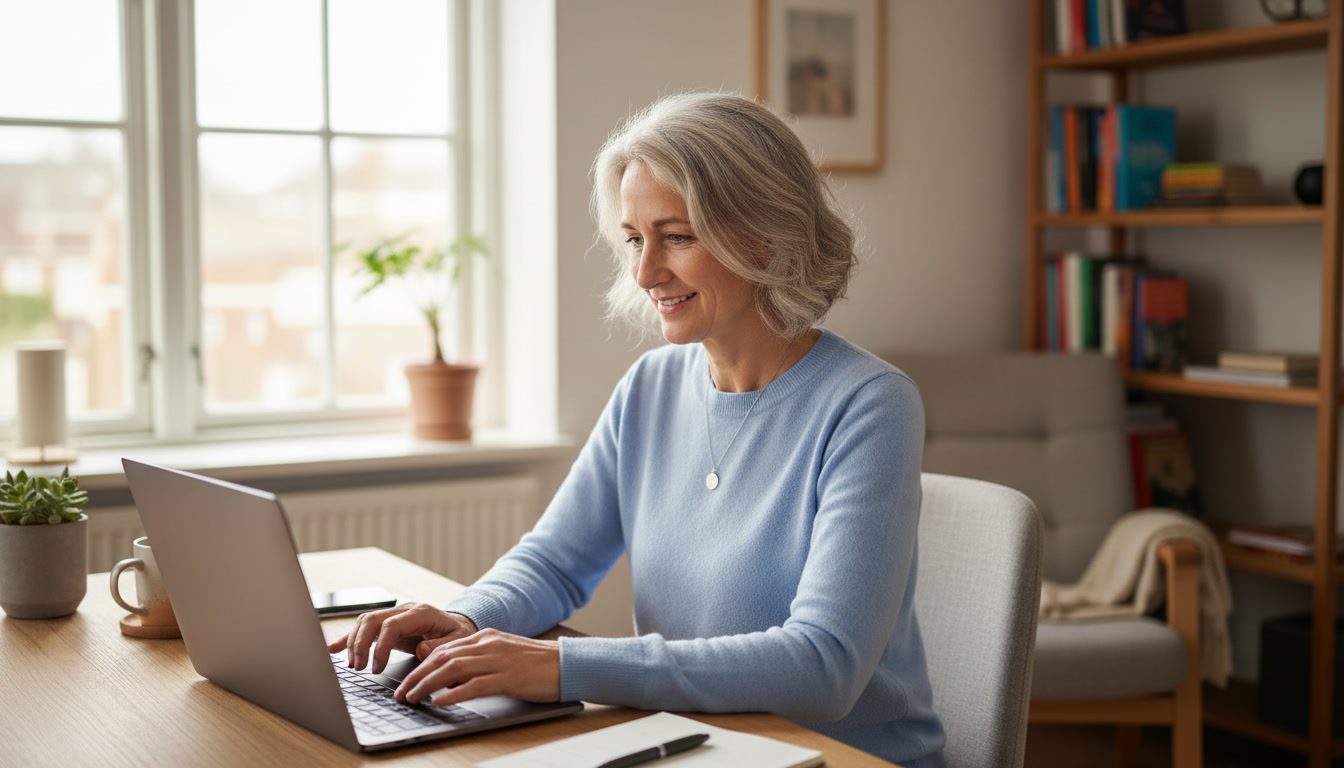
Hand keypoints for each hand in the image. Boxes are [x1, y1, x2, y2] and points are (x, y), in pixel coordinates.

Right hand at [326, 602, 477, 675]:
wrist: (457, 626)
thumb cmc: (457, 635)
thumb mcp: (458, 642)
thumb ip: (440, 646)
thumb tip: (421, 649)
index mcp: (421, 612)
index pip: (392, 624)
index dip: (380, 646)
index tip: (376, 668)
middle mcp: (404, 610)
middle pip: (373, 620)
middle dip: (361, 644)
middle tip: (359, 667)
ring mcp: (394, 615)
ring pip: (365, 621)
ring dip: (354, 642)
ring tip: (352, 665)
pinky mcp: (387, 623)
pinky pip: (364, 627)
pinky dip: (347, 638)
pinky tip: (333, 649)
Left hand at [394, 628, 560, 706]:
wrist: (568, 664)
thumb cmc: (537, 665)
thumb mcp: (503, 656)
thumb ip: (477, 661)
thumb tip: (450, 676)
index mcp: (486, 638)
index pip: (444, 649)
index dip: (421, 665)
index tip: (406, 680)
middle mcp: (488, 645)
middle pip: (442, 657)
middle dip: (417, 676)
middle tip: (401, 692)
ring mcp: (498, 660)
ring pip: (452, 669)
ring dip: (427, 684)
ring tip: (412, 698)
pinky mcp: (508, 678)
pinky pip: (474, 685)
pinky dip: (453, 693)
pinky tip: (439, 702)